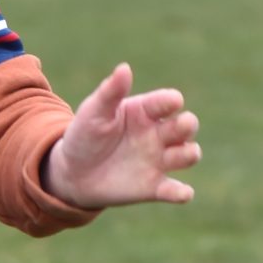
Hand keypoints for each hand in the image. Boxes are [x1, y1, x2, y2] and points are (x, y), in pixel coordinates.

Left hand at [44, 63, 200, 208]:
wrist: (72, 173)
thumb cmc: (84, 135)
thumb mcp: (93, 112)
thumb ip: (110, 92)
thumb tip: (124, 68)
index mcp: (146, 111)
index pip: (168, 101)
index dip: (172, 101)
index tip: (171, 103)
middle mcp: (158, 133)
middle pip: (187, 125)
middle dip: (188, 125)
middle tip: (177, 129)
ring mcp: (159, 160)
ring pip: (189, 154)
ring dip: (189, 154)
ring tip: (180, 155)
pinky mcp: (154, 187)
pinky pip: (175, 190)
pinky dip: (182, 192)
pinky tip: (182, 193)